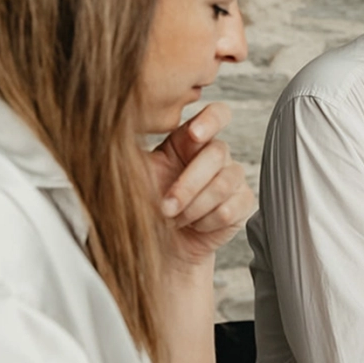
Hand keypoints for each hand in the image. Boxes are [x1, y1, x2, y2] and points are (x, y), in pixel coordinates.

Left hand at [147, 102, 256, 267]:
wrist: (158, 246)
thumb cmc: (145, 207)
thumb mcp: (135, 174)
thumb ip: (134, 148)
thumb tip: (121, 126)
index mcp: (189, 141)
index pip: (216, 115)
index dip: (210, 121)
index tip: (194, 135)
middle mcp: (215, 156)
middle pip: (217, 154)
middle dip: (188, 185)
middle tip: (166, 207)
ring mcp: (232, 178)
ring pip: (224, 184)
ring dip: (194, 207)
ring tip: (176, 219)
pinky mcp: (242, 203)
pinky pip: (231, 209)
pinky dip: (207, 222)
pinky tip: (195, 225)